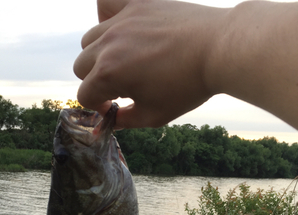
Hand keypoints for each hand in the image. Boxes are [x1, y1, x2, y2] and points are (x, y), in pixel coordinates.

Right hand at [74, 0, 222, 128]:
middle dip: (95, 81)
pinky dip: (106, 15)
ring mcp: (121, 20)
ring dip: (99, 55)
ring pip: (90, 39)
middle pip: (80, 66)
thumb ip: (125, 121)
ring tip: (124, 62)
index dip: (97, 106)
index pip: (84, 95)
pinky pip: (106, 3)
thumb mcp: (154, 115)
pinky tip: (121, 30)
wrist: (217, 49)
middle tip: (120, 88)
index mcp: (109, 74)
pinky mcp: (136, 3)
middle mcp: (108, 44)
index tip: (113, 107)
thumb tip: (111, 121)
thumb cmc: (187, 87)